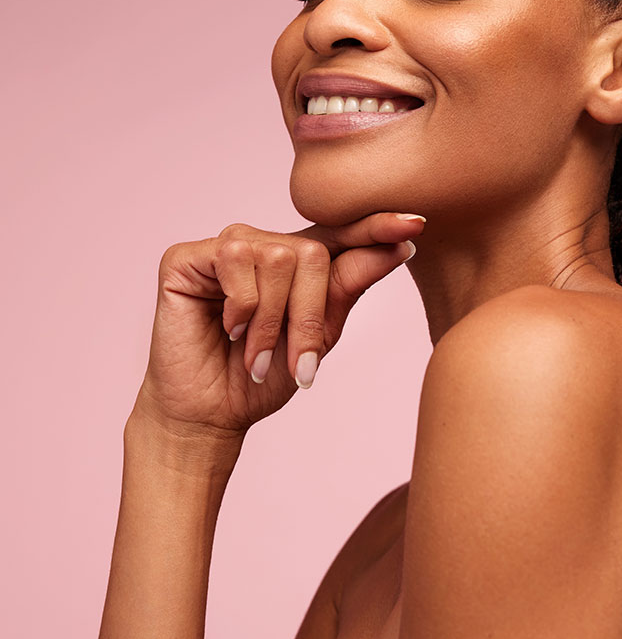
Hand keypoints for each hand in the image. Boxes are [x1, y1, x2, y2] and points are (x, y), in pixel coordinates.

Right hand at [132, 212, 424, 439]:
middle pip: (312, 253)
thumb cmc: (265, 378)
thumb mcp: (321, 334)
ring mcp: (227, 247)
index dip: (376, 228)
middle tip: (294, 362)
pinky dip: (241, 309)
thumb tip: (402, 246)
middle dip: (308, 316)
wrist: (214, 414)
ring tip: (257, 356)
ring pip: (277, 258)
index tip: (416, 224)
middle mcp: (263, 245)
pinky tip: (226, 329)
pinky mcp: (188, 256)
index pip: (340, 236)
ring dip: (272, 322)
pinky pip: (235, 261)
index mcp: (297, 262)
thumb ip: (350, 285)